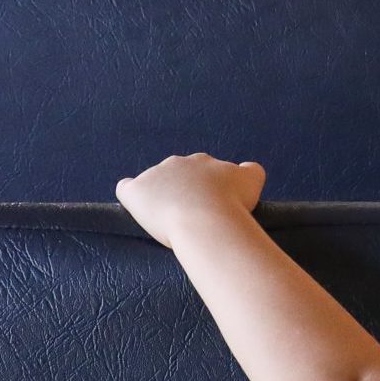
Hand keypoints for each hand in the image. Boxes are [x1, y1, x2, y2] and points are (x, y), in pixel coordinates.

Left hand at [117, 154, 265, 247]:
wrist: (207, 219)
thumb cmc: (232, 203)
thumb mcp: (253, 180)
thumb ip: (250, 170)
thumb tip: (247, 168)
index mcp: (202, 161)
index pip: (201, 170)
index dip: (205, 189)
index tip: (210, 205)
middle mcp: (177, 162)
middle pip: (176, 174)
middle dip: (182, 190)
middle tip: (191, 214)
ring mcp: (153, 176)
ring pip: (152, 182)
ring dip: (159, 196)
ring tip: (167, 218)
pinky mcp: (135, 191)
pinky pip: (126, 189)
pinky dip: (130, 196)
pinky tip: (136, 207)